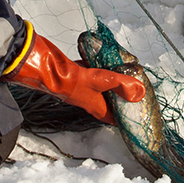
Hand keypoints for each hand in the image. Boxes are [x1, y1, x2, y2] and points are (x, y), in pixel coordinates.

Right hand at [6, 29, 144, 122]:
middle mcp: (88, 100)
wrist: (43, 69)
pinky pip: (92, 77)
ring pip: (101, 90)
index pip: (114, 118)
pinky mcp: (75, 76)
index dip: (124, 120)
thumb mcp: (99, 79)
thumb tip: (140, 92)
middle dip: (120, 101)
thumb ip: (120, 83)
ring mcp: (81, 89)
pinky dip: (100, 73)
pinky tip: (104, 63)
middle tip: (134, 95)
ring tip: (124, 78)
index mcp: (96, 106)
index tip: (136, 117)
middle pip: (108, 104)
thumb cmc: (69, 79)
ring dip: (111, 87)